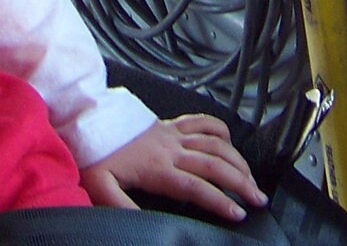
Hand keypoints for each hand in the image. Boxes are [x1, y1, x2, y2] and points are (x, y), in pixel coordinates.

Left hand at [80, 114, 267, 222]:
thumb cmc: (95, 156)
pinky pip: (201, 120)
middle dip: (241, 182)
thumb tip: (141, 226)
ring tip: (252, 177)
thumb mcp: (101, 187)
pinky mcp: (170, 123)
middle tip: (259, 198)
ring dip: (237, 159)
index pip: (196, 186)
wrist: (88, 120)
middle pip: (214, 164)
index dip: (220, 200)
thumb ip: (121, 208)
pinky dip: (219, 128)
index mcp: (157, 168)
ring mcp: (173, 133)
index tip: (239, 213)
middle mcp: (171, 148)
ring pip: (214, 143)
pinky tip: (230, 141)